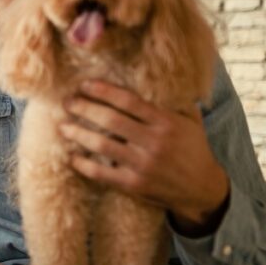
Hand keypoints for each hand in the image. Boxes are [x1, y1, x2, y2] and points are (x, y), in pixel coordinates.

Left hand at [58, 80, 230, 236]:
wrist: (203, 189)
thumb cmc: (193, 149)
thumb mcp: (191, 121)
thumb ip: (173, 100)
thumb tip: (157, 75)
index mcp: (166, 122)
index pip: (128, 101)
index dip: (103, 91)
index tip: (84, 84)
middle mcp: (154, 142)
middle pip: (110, 120)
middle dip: (84, 108)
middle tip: (67, 101)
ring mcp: (142, 165)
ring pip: (102, 145)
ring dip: (78, 133)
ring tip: (62, 126)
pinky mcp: (134, 184)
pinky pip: (102, 173)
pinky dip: (83, 164)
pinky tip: (72, 157)